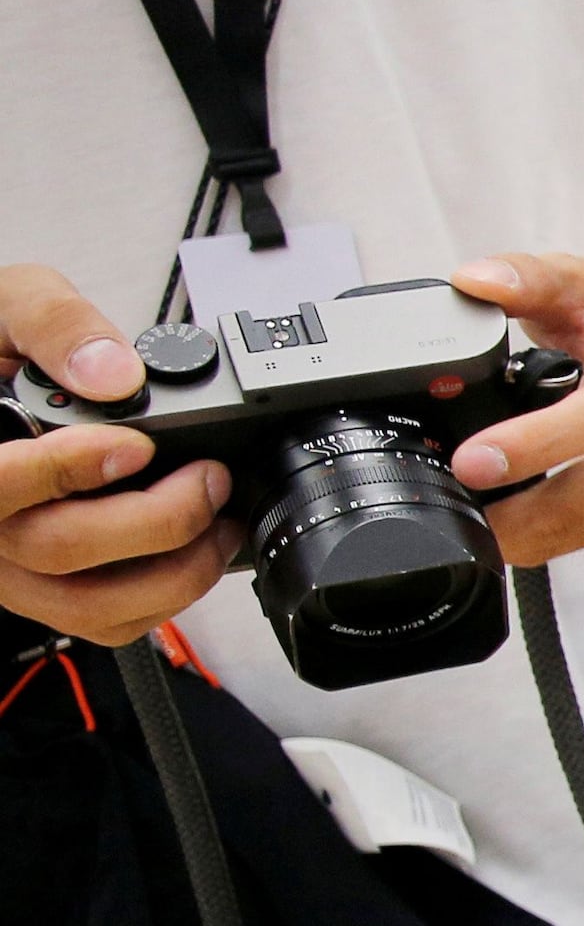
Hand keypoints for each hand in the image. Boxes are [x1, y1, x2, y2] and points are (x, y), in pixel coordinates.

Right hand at [0, 264, 236, 644]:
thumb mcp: (7, 304)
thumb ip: (53, 323)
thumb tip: (112, 374)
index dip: (67, 470)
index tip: (136, 445)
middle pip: (56, 549)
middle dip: (155, 519)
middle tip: (209, 478)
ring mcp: (12, 566)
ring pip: (88, 604)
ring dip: (174, 571)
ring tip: (220, 520)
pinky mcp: (48, 588)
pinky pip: (107, 621)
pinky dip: (166, 596)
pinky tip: (198, 548)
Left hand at [440, 243, 583, 563]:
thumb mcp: (583, 278)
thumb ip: (525, 277)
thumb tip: (473, 281)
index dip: (538, 445)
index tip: (474, 461)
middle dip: (522, 513)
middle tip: (455, 511)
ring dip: (533, 532)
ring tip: (471, 524)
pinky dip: (554, 534)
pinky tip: (513, 525)